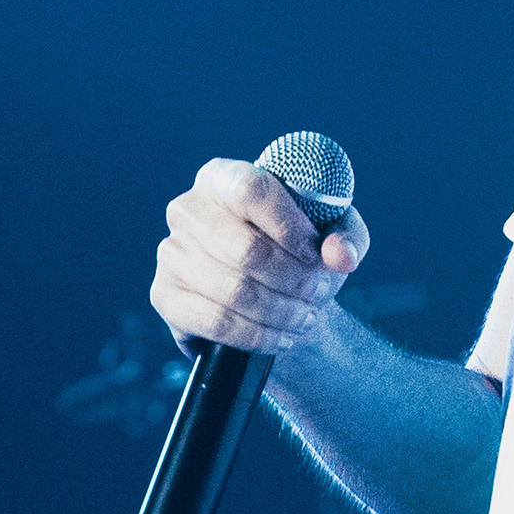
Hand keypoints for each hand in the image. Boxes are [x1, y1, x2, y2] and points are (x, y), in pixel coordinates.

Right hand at [151, 156, 370, 357]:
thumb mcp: (335, 233)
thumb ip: (347, 236)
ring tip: (305, 318)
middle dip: (292, 279)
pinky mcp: (165, 295)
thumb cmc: (301, 250)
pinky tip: (280, 337)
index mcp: (224, 176)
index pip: (252, 189)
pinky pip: (216, 322)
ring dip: (280, 311)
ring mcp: (172, 252)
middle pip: (246, 249)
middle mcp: (189, 208)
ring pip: (234, 290)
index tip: (314, 253)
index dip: (288, 224)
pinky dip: (257, 335)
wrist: (272, 293)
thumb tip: (340, 256)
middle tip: (317, 294)